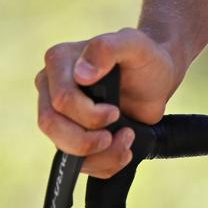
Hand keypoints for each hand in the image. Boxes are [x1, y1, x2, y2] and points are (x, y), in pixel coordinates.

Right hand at [35, 28, 184, 178]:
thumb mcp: (133, 44)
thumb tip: (80, 74)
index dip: (88, 114)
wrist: (156, 80)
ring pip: (61, 148)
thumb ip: (106, 48)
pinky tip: (122, 149)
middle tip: (116, 134)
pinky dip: (103, 164)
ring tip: (126, 139)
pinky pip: (77, 163)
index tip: (115, 112)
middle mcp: (51, 87)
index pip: (60, 99)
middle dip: (87, 139)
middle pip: (52, 125)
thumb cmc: (144, 57)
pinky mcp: (70, 136)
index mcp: (58, 61)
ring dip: (99, 154)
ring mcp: (58, 114)